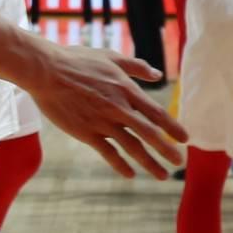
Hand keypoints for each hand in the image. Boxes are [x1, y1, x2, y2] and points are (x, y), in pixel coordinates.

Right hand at [16, 36, 187, 178]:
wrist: (47, 71)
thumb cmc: (78, 61)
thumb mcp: (111, 57)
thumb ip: (137, 67)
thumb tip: (158, 75)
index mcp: (127, 90)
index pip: (157, 113)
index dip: (172, 127)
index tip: (185, 139)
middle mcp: (119, 108)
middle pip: (149, 134)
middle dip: (167, 150)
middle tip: (179, 163)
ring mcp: (103, 122)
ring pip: (132, 147)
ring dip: (149, 163)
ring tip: (162, 175)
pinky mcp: (86, 133)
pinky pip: (108, 153)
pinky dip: (120, 165)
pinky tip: (130, 174)